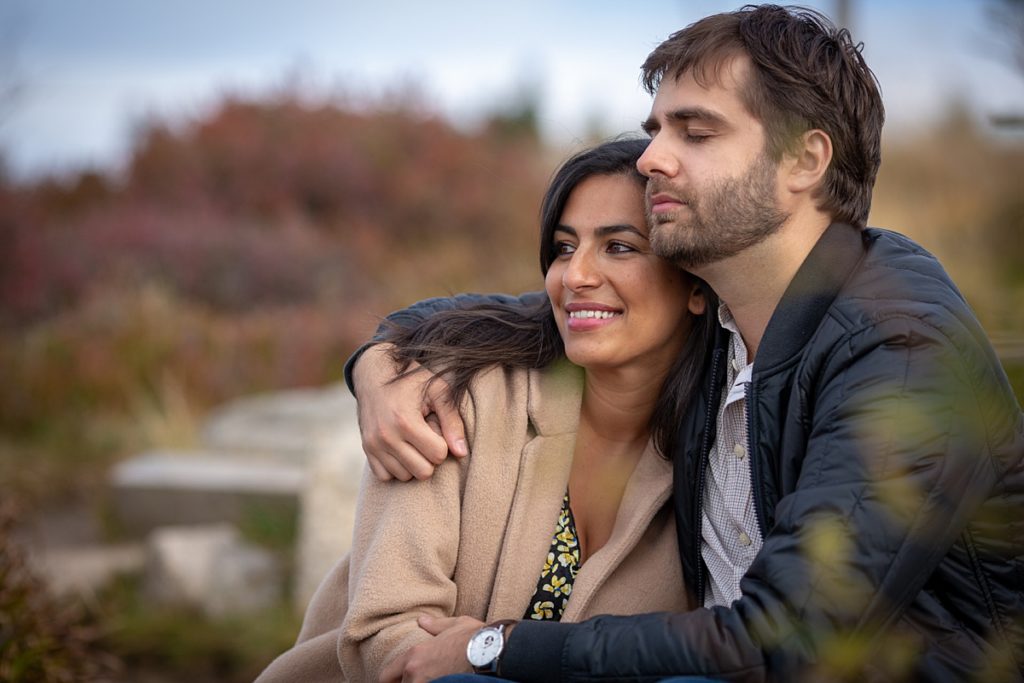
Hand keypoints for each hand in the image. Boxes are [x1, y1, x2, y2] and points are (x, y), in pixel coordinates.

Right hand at [353, 343, 468, 480]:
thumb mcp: (438, 391)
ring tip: (413, 441)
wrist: (375, 373)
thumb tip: (462, 453)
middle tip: (427, 438)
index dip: (443, 444)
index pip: (438, 455)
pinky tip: (401, 449)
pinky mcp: (366, 450)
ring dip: (414, 463)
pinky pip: (386, 476)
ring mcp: (373, 445)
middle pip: (423, 472)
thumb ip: (453, 421)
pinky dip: (397, 467)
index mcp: (405, 421)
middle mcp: (386, 436)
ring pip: (405, 477)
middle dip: (430, 457)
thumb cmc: (412, 381)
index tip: (437, 430)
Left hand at [379, 615, 482, 682]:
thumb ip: (435, 625)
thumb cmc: (474, 637)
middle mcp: (415, 673)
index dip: (390, 680)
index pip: (386, 676)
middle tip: (419, 678)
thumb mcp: (454, 625)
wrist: (492, 651)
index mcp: (414, 655)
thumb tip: (422, 620)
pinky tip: (444, 682)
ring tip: (432, 679)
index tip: (395, 681)